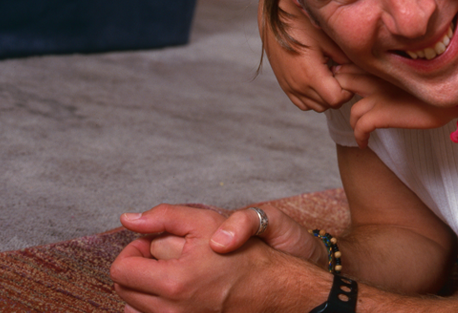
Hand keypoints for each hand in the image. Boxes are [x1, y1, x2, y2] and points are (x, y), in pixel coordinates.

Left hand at [112, 205, 330, 312]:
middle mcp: (170, 310)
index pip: (121, 269)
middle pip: (124, 289)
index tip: (152, 242)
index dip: (134, 249)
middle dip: (138, 267)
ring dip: (146, 285)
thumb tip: (127, 220)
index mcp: (173, 282)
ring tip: (173, 271)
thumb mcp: (206, 222)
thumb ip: (163, 216)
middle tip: (163, 255)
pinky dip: (155, 302)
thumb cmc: (244, 255)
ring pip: (135, 305)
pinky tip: (176, 288)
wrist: (273, 288)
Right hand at [259, 0, 352, 112]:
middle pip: (328, 105)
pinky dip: (313, 97)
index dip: (347, 91)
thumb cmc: (303, 25)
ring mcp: (290, 87)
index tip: (348, 76)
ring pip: (316, 106)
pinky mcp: (284, 85)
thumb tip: (362, 71)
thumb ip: (346, 59)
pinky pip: (303, 103)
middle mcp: (299, 85)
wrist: (275, 20)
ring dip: (326, 96)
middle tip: (340, 73)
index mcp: (311, 75)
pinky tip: (318, 79)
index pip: (337, 100)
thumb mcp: (329, 40)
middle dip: (338, 93)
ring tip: (329, 75)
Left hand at [333, 64, 457, 146]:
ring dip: (353, 121)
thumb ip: (396, 72)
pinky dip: (359, 137)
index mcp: (384, 64)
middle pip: (343, 79)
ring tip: (361, 128)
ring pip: (351, 109)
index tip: (349, 86)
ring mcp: (380, 96)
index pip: (351, 63)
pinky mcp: (384, 113)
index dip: (345, 73)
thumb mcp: (413, 74)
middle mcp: (378, 77)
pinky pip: (361, 126)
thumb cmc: (439, 86)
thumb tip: (386, 78)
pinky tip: (364, 144)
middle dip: (340, 93)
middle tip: (349, 108)